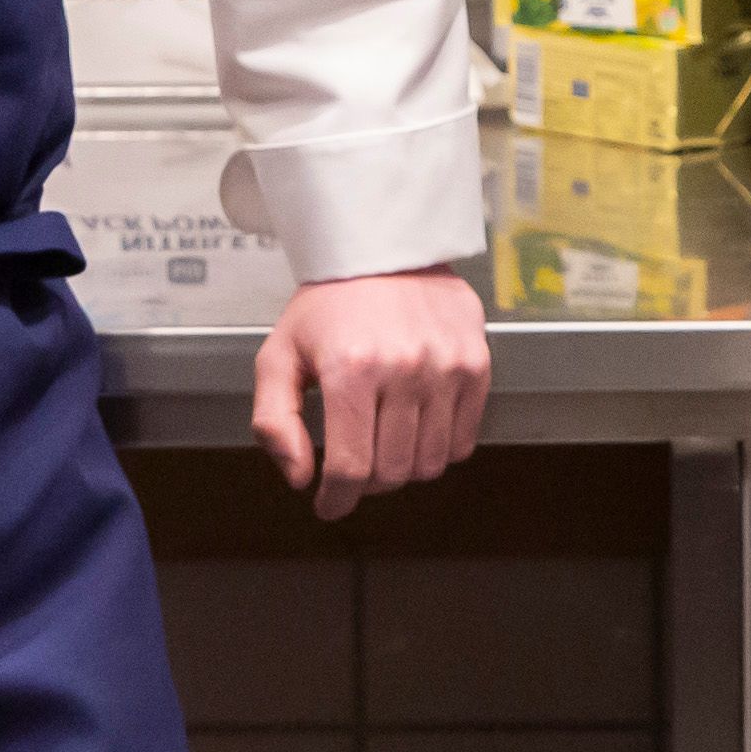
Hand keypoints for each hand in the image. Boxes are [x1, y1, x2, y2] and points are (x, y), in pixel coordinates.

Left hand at [253, 269, 492, 523]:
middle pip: (391, 471)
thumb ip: (274, 421)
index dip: (336, 499)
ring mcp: (446, 366)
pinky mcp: (476, 363)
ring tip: (385, 443)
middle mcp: (403, 368)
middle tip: (355, 464)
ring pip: (430, 463)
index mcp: (350, 369)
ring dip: (404, 468)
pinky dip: (439, 448)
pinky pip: (463, 441)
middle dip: (367, 482)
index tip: (329, 505)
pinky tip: (417, 426)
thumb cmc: (329, 304)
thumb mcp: (279, 354)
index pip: (350, 467)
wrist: (385, 247)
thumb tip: (300, 477)